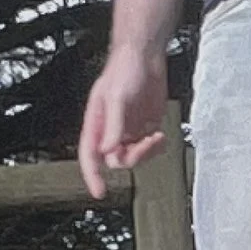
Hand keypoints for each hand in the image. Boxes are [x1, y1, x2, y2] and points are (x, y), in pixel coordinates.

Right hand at [78, 44, 169, 197]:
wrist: (146, 58)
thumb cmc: (124, 71)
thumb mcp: (116, 98)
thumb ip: (113, 126)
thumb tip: (108, 151)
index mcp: (96, 125)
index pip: (90, 156)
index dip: (92, 176)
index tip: (99, 192)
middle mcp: (111, 131)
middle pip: (117, 160)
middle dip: (133, 157)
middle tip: (146, 143)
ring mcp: (128, 131)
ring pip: (135, 157)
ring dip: (147, 152)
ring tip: (156, 136)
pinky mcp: (145, 128)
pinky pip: (149, 149)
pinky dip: (156, 147)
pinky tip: (160, 136)